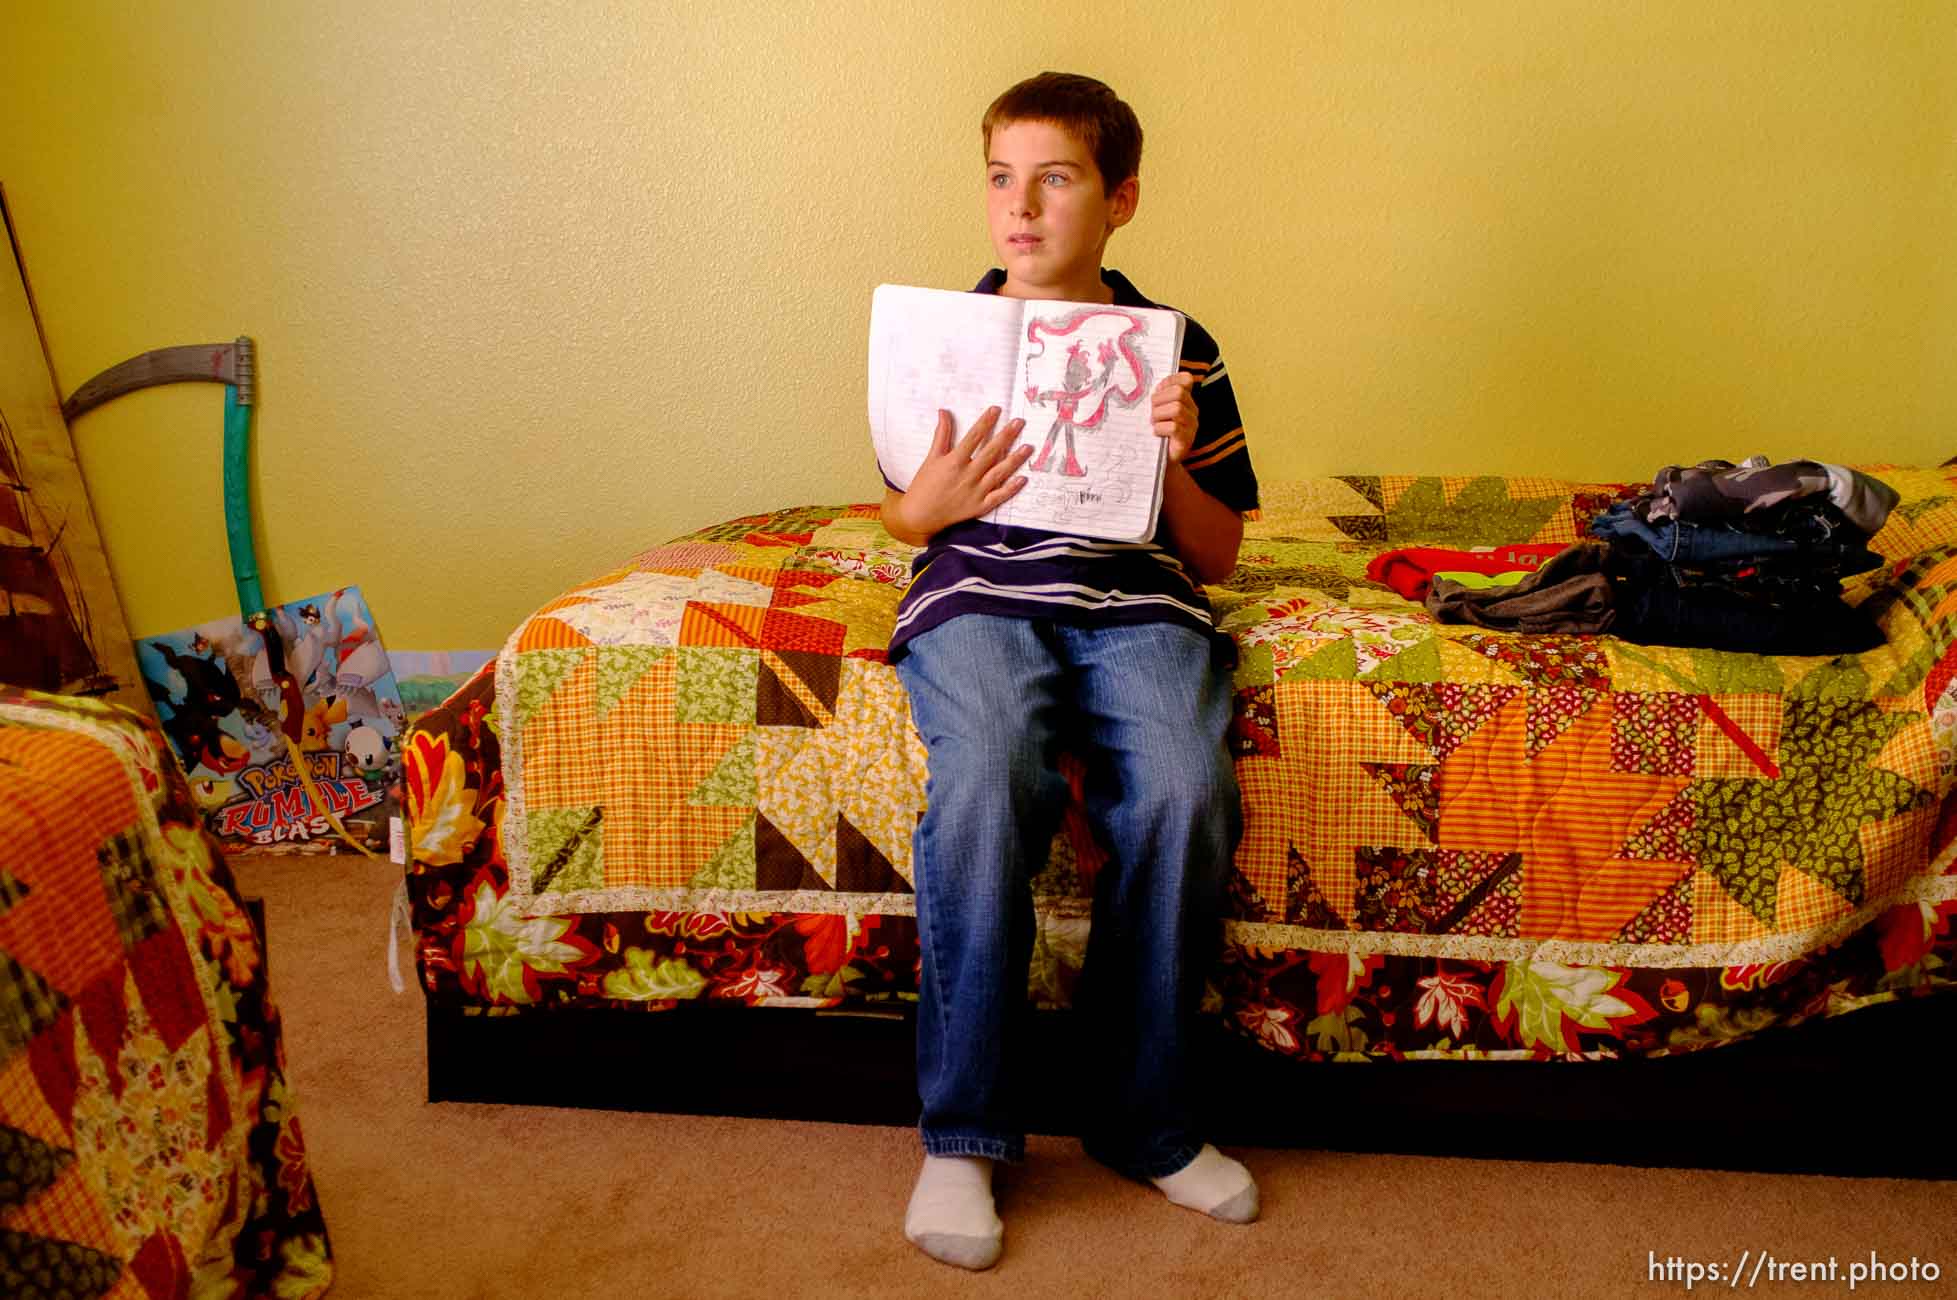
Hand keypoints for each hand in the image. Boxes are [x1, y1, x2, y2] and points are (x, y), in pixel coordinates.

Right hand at [891, 407, 1032, 539]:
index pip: (973, 437)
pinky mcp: (979, 506)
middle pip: (990, 452)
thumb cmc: (924, 485)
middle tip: (1019, 422)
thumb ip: (941, 435)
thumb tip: (944, 412)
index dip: (985, 422)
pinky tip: (1023, 479)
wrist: (920, 516)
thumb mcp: (931, 458)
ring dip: (1014, 460)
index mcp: (954, 462)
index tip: (996, 410)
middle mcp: (967, 476)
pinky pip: (998, 496)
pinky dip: (1011, 489)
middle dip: (1006, 436)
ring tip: (1028, 447)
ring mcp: (975, 492)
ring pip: (999, 473)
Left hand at [1152, 372, 1197, 461]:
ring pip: (1176, 408)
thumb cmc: (1157, 431)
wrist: (1159, 460)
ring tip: (1154, 423)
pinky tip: (1156, 432)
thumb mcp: (1157, 409)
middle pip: (1179, 392)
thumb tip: (1158, 382)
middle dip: (1160, 399)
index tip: (1157, 391)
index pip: (1185, 380)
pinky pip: (1174, 427)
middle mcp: (1192, 411)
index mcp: (1186, 400)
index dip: (1170, 381)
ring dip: (1158, 414)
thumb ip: (1159, 394)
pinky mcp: (1186, 441)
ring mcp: (1191, 426)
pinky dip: (1160, 428)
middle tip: (1152, 411)